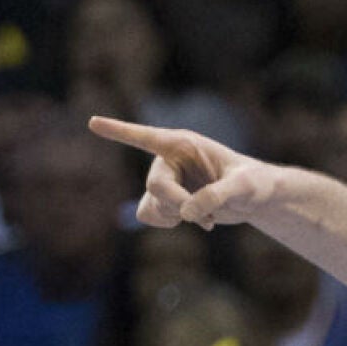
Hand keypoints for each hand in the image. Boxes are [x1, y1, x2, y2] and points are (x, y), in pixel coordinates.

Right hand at [88, 116, 277, 230]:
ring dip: (175, 217)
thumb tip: (186, 213)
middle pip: (156, 186)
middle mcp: (168, 159)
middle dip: (179, 205)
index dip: (119, 131)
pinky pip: (148, 215)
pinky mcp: (164, 199)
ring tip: (205, 217)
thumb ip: (218, 195)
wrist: (254, 198)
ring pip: (150, 204)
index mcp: (184, 144)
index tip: (92, 122)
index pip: (146, 137)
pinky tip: (191, 220)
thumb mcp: (244, 186)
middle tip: (207, 218)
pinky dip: (167, 223)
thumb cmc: (254, 183)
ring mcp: (164, 180)